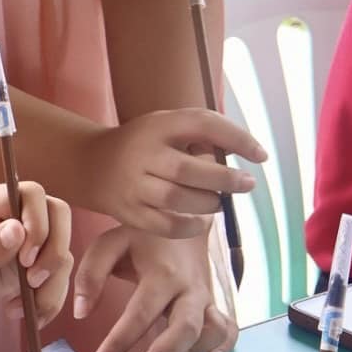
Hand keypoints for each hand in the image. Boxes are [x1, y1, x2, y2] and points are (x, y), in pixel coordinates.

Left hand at [0, 182, 71, 324]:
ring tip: (22, 309)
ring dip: (51, 282)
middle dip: (55, 250)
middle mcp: (6, 214)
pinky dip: (47, 297)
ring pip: (61, 247)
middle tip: (33, 281)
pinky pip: (54, 273)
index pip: (29, 193)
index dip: (38, 223)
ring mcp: (21, 237)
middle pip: (56, 213)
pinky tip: (22, 313)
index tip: (26, 259)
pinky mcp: (28, 261)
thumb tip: (18, 229)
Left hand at [74, 223, 235, 351]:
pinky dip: (224, 347)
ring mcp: (206, 298)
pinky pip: (228, 329)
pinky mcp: (215, 304)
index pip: (138, 314)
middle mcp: (188, 288)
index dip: (117, 343)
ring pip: (210, 331)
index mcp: (161, 273)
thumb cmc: (140, 238)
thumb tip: (80, 312)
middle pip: (184, 327)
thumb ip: (91, 274)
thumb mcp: (111, 243)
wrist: (181, 218)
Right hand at [81, 108, 263, 237]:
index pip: (201, 125)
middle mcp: (143, 154)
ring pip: (177, 199)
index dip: (236, 139)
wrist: (90, 164)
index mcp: (157, 126)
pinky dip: (189, 226)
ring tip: (218, 202)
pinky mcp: (129, 213)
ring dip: (207, 203)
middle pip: (189, 169)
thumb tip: (247, 151)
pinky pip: (165, 226)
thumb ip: (200, 133)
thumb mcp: (165, 125)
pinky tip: (199, 221)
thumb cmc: (143, 144)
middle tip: (247, 183)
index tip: (261, 156)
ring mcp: (134, 185)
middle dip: (225, 179)